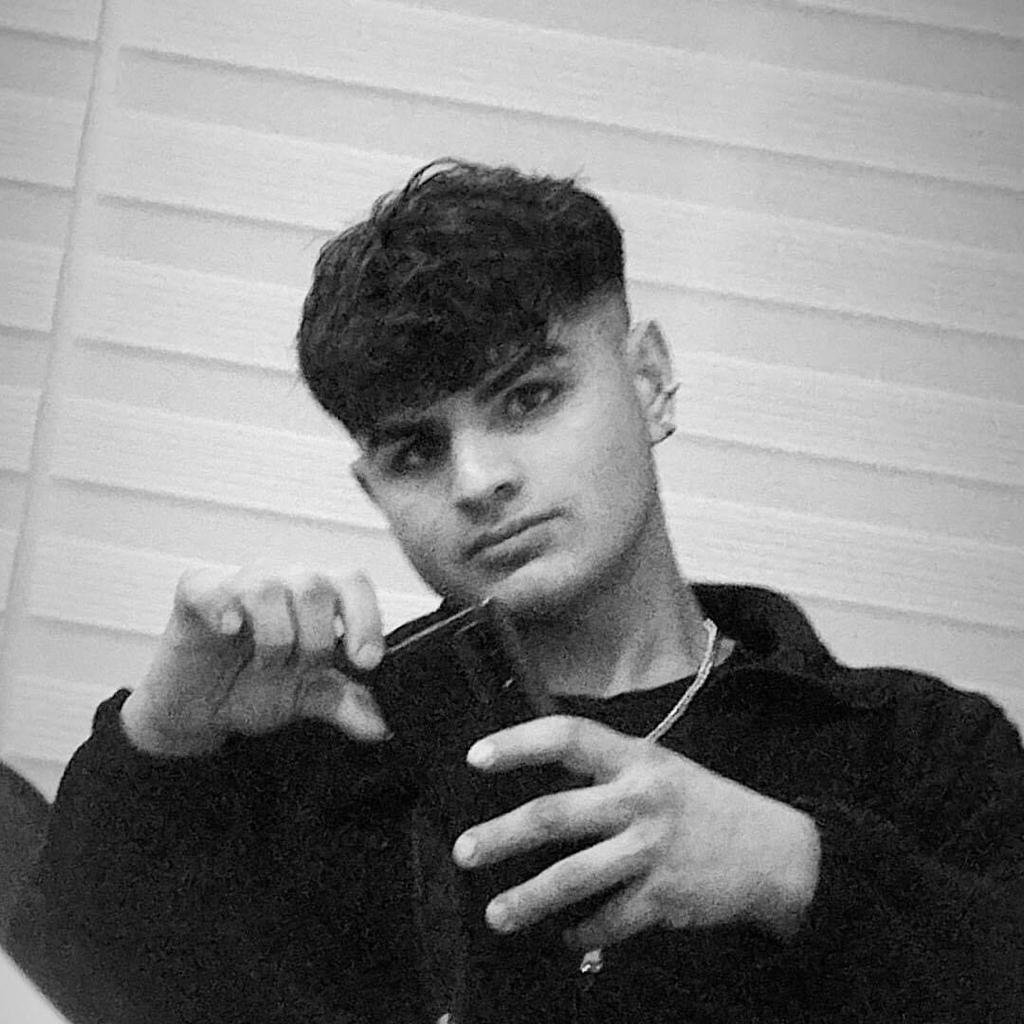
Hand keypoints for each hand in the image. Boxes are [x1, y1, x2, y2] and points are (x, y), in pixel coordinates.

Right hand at [121, 563, 390, 756]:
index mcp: (319, 595)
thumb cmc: (256, 688)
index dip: (366, 618)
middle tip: (303, 669)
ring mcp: (239, 582)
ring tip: (267, 663)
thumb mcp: (308, 698)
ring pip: (268, 589)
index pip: (353, 582)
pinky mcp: (196, 593)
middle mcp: (283, 579)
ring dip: (275, 638)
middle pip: (315, 585)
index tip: (366, 662)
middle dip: (316, 640)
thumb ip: (346, 704)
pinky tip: (230, 631)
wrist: (200, 712)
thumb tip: (382, 726)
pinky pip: (211, 588)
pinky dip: (224, 609)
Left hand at [451, 716, 819, 948]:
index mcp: (636, 759)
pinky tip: (570, 937)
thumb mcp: (662, 770)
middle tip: (463, 851)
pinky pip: (610, 920)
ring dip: (528, 899)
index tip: (476, 756)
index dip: (519, 743)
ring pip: (573, 877)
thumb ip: (611, 773)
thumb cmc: (707, 805)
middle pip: (554, 814)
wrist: (776, 851)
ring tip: (496, 915)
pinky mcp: (664, 897)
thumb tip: (544, 784)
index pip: (568, 737)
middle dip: (502, 835)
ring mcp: (651, 850)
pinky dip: (585, 933)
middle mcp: (639, 800)